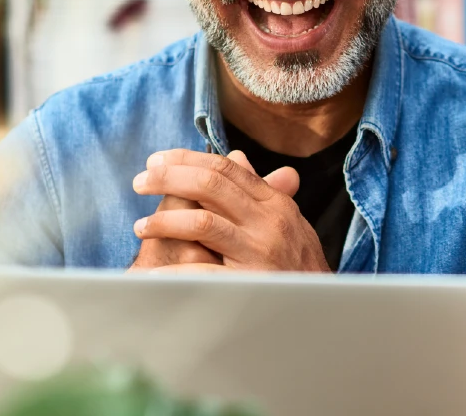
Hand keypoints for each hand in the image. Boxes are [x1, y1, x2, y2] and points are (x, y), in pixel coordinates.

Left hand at [131, 148, 330, 272]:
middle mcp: (269, 221)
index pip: (226, 168)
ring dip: (164, 222)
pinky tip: (152, 275)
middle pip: (211, 185)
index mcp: (274, 203)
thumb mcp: (287, 220)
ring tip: (141, 227)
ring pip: (203, 223)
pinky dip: (173, 273)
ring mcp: (260, 252)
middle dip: (169, 179)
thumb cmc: (300, 264)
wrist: (325, 308)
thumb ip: (259, 190)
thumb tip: (235, 157)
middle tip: (140, 182)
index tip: (156, 161)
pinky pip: (204, 273)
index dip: (187, 160)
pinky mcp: (251, 284)